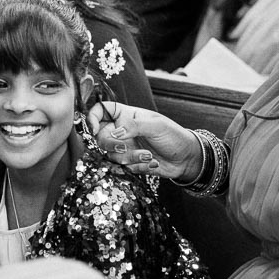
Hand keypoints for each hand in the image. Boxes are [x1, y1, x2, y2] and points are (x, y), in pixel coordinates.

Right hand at [88, 101, 203, 180]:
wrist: (186, 158)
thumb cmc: (173, 135)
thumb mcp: (156, 125)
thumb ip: (134, 127)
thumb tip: (114, 134)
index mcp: (126, 116)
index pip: (101, 110)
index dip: (92, 116)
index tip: (94, 127)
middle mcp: (122, 131)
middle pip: (100, 137)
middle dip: (110, 144)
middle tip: (122, 146)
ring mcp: (125, 148)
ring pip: (111, 155)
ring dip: (130, 157)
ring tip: (148, 155)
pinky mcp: (130, 163)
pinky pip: (123, 167)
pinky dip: (138, 167)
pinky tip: (153, 162)